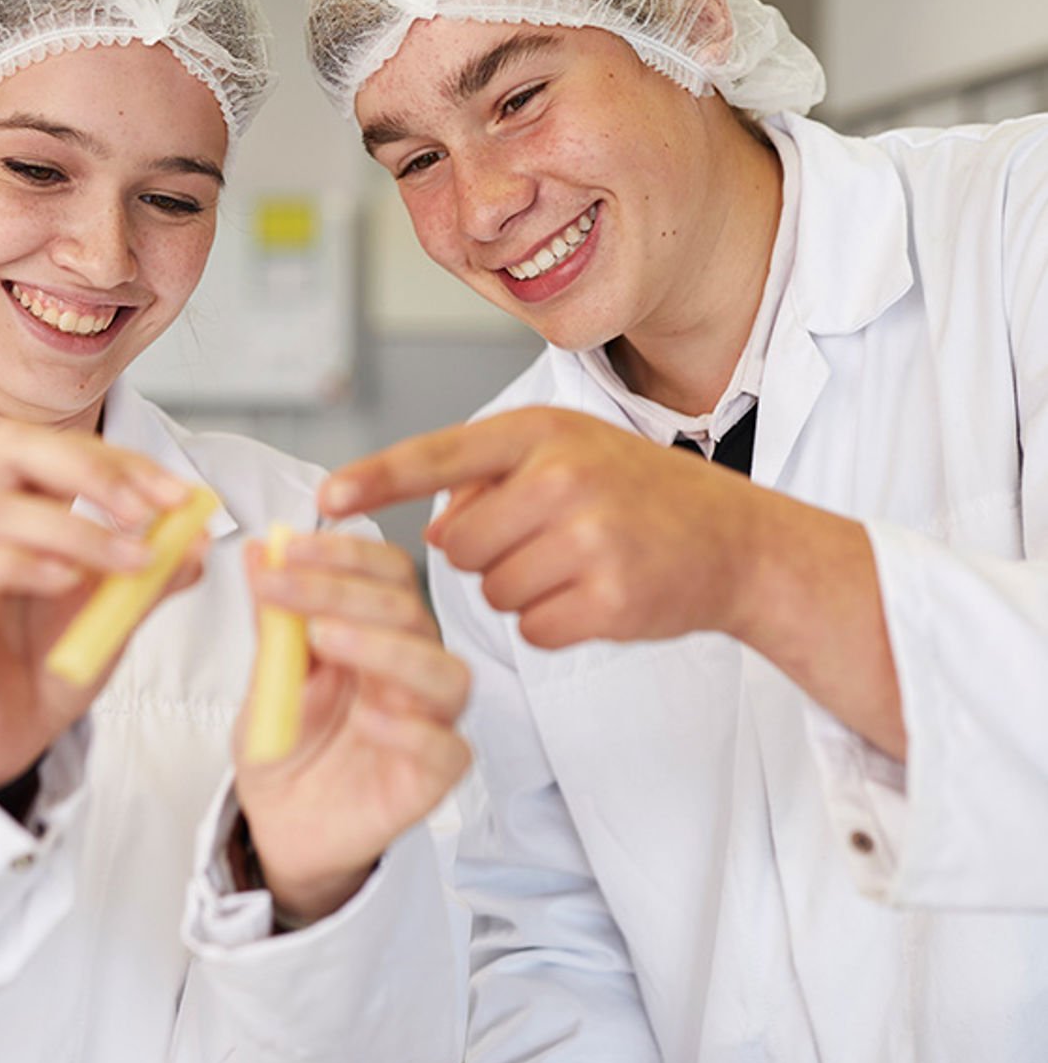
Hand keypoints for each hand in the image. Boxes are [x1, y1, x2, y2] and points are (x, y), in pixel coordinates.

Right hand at [0, 422, 201, 790]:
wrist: (11, 728)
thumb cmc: (52, 655)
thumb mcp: (118, 610)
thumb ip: (155, 572)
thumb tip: (200, 538)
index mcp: (21, 497)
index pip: (67, 447)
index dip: (126, 463)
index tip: (181, 496)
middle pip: (14, 445)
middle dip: (90, 469)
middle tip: (144, 513)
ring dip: (76, 531)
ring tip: (127, 563)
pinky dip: (26, 566)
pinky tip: (69, 583)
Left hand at [234, 531, 470, 923]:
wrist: (279, 823)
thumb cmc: (287, 743)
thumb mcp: (268, 673)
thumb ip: (273, 616)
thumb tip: (263, 548)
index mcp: (379, 631)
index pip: (387, 572)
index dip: (344, 553)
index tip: (290, 547)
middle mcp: (411, 668)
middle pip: (409, 613)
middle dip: (344, 591)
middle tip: (287, 589)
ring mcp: (428, 722)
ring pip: (444, 673)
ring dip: (385, 648)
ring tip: (325, 638)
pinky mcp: (431, 778)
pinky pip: (446, 749)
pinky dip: (410, 730)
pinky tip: (368, 717)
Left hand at [326, 408, 764, 646]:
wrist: (738, 541)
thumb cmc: (640, 494)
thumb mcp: (568, 453)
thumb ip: (492, 478)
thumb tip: (432, 530)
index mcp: (542, 432)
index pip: (438, 455)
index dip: (375, 479)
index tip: (325, 499)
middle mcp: (561, 476)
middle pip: (456, 546)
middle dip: (485, 555)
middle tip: (546, 539)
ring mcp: (588, 538)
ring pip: (491, 592)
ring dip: (522, 590)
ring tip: (579, 563)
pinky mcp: (609, 597)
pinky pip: (533, 630)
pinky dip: (555, 624)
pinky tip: (597, 595)